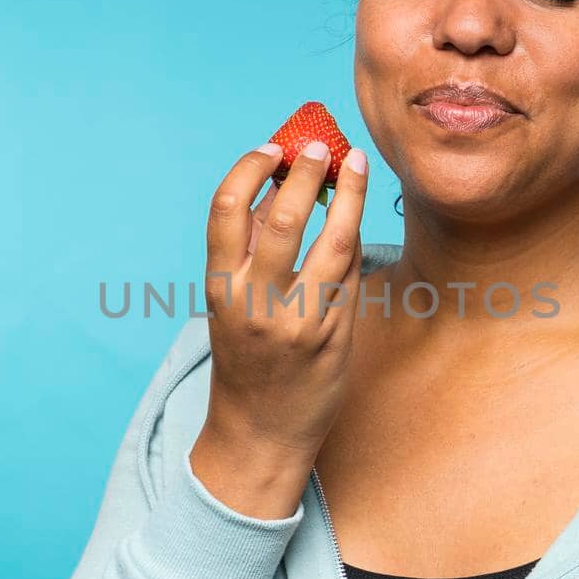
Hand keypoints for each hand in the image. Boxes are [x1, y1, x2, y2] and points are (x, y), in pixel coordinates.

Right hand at [189, 139, 369, 518]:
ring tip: (354, 163)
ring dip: (347, 194)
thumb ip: (247, 249)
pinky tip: (357, 220)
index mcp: (220, 288)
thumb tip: (274, 184)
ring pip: (332, 242)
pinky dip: (355, 241)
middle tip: (321, 145)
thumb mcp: (230, 303)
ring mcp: (297, 322)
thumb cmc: (245, 359)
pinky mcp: (333, 337)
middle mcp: (255, 303)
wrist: (258, 434)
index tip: (272, 148)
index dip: (249, 169)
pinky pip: (351, 276)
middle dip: (305, 171)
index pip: (225, 210)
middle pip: (282, 217)